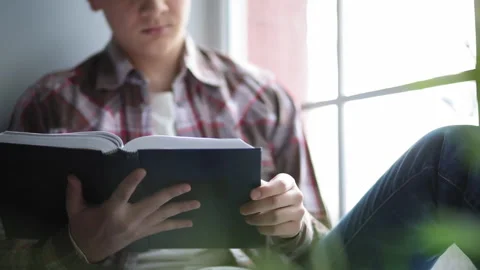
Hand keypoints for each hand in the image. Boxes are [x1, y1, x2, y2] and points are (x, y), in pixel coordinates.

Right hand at [66, 168, 200, 262]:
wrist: (88, 252)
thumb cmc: (83, 229)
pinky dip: (176, 224)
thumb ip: (75, 193)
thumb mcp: (75, 211)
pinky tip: (189, 222)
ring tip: (196, 203)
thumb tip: (72, 176)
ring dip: (180, 209)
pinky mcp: (143, 233)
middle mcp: (129, 219)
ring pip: (163, 216)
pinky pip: (162, 228)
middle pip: (153, 204)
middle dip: (171, 194)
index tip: (143, 170)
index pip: (123, 193)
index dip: (132, 182)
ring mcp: (139, 227)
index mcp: (112, 211)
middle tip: (186, 186)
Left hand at [240, 173, 305, 237]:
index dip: (265, 190)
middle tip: (243, 210)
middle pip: (275, 202)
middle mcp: (297, 196)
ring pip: (275, 217)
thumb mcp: (268, 188)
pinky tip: (258, 226)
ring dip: (258, 219)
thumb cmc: (273, 196)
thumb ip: (259, 187)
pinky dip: (264, 228)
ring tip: (248, 219)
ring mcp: (299, 212)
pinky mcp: (296, 227)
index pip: (280, 184)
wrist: (290, 213)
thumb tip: (243, 187)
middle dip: (256, 206)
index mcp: (289, 182)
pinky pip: (276, 229)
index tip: (251, 195)